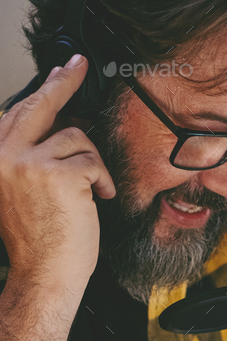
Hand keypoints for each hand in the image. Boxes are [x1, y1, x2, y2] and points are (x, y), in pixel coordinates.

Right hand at [0, 55, 114, 296]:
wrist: (44, 274)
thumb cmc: (38, 241)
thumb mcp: (18, 190)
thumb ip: (28, 156)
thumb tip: (56, 124)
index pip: (17, 111)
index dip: (43, 88)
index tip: (59, 70)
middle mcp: (4, 155)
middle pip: (41, 104)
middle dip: (65, 81)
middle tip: (79, 65)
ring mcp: (29, 162)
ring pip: (76, 136)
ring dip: (92, 163)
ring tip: (91, 189)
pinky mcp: (58, 173)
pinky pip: (92, 160)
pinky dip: (101, 179)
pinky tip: (98, 198)